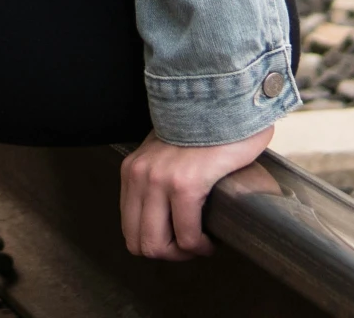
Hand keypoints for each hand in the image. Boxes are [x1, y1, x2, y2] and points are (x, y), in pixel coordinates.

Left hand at [118, 127, 273, 259]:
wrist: (224, 99)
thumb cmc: (205, 128)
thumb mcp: (167, 152)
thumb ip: (159, 175)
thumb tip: (168, 210)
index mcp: (133, 171)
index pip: (129, 227)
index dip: (155, 242)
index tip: (177, 239)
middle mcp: (140, 176)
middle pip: (138, 242)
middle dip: (167, 254)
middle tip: (190, 247)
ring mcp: (159, 181)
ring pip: (158, 245)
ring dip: (182, 253)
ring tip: (200, 245)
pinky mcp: (185, 184)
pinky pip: (187, 235)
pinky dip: (200, 245)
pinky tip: (211, 239)